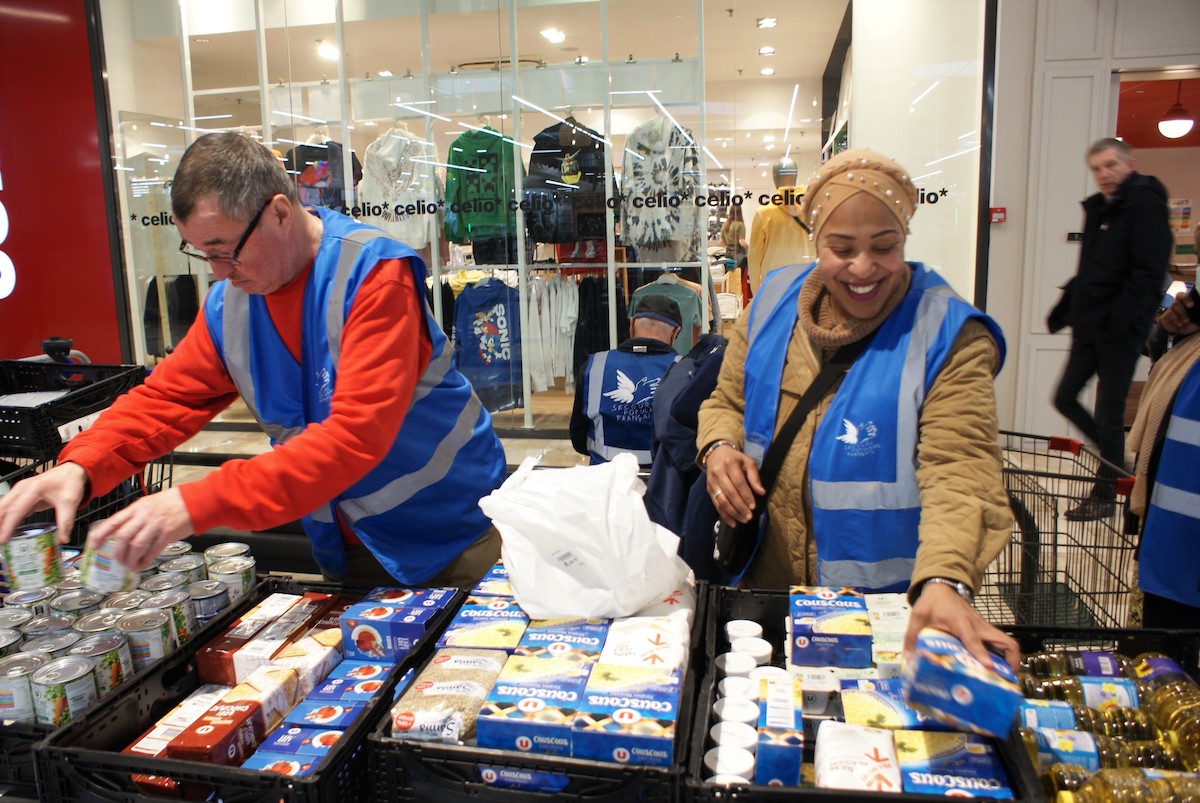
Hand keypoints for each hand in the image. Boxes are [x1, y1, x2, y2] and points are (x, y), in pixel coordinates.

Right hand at [0, 463, 87, 544]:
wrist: (71, 471)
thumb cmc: (69, 483)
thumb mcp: (70, 502)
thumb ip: (66, 522)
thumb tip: (63, 539)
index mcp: (34, 489)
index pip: (17, 510)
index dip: (8, 526)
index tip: (3, 539)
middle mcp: (22, 488)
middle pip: (3, 508)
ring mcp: (19, 491)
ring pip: (3, 507)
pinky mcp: (20, 495)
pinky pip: (8, 507)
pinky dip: (3, 518)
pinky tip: (3, 529)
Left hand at [87, 488, 194, 570]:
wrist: (195, 501)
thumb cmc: (172, 502)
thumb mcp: (149, 503)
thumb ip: (136, 516)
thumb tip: (122, 534)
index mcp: (137, 507)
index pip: (113, 522)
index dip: (100, 535)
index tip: (94, 547)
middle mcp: (144, 516)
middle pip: (123, 537)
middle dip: (118, 553)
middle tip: (118, 561)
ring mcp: (156, 525)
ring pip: (136, 546)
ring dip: (130, 559)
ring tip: (130, 565)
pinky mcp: (168, 534)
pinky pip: (153, 550)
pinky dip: (145, 561)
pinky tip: (143, 565)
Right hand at [705, 445, 764, 525]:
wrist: (716, 454)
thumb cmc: (735, 459)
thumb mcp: (747, 462)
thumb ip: (754, 477)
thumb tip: (761, 492)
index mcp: (730, 464)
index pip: (739, 483)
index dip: (746, 495)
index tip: (753, 506)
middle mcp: (718, 472)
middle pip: (730, 493)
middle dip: (740, 506)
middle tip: (749, 516)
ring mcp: (712, 482)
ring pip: (722, 500)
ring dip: (733, 512)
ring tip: (743, 520)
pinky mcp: (709, 489)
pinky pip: (716, 504)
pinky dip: (724, 515)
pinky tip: (732, 522)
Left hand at [903, 582, 1020, 671]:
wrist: (943, 588)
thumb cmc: (932, 603)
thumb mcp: (918, 616)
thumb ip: (912, 637)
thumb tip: (909, 660)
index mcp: (961, 623)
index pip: (973, 639)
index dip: (980, 653)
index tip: (988, 667)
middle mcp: (978, 627)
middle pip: (1005, 642)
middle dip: (1011, 661)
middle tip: (1005, 680)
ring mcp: (985, 629)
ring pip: (1007, 643)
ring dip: (1010, 661)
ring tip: (1004, 680)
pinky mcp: (986, 632)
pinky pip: (1000, 644)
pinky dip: (1003, 657)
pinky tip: (994, 671)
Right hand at [1159, 290, 1199, 335]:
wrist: (1186, 331)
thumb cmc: (1193, 321)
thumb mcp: (1198, 315)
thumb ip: (1197, 310)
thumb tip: (1195, 309)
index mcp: (1184, 301)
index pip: (1181, 295)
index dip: (1185, 299)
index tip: (1191, 305)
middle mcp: (1176, 305)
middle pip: (1175, 303)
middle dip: (1182, 313)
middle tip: (1187, 320)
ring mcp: (1169, 311)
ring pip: (1170, 311)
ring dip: (1177, 319)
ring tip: (1182, 324)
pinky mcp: (1164, 318)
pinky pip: (1166, 318)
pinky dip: (1173, 324)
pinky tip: (1177, 327)